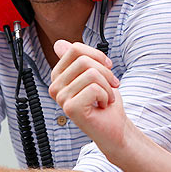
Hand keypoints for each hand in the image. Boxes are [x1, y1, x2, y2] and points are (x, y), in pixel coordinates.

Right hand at [49, 40, 126, 154]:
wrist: (114, 127)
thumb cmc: (105, 101)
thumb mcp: (94, 73)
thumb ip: (78, 59)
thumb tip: (58, 44)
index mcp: (58, 76)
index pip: (75, 49)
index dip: (97, 55)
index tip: (108, 67)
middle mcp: (55, 86)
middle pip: (83, 60)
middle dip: (105, 72)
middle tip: (111, 86)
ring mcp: (61, 98)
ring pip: (91, 74)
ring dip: (107, 87)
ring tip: (106, 98)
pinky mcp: (71, 108)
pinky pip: (94, 88)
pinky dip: (106, 96)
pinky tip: (102, 106)